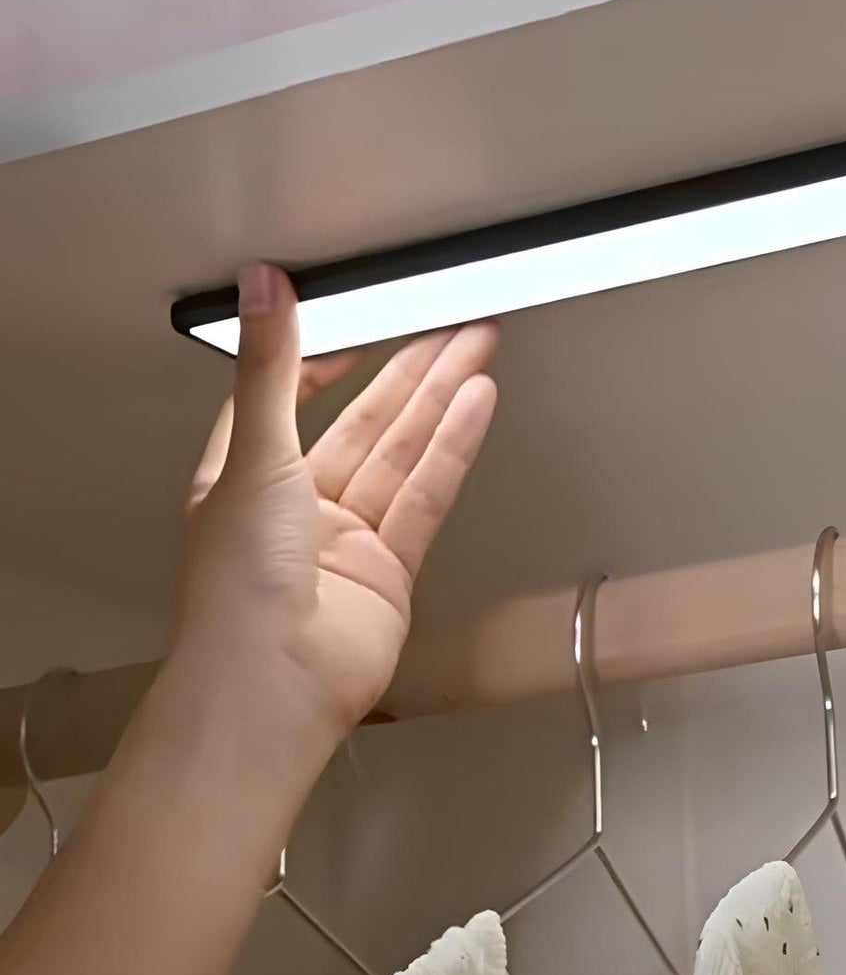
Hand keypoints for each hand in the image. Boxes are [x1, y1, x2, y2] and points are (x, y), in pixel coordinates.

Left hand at [176, 264, 498, 740]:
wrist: (274, 685)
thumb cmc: (237, 592)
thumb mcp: (255, 457)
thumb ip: (270, 368)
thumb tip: (262, 289)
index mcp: (242, 480)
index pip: (284, 400)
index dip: (320, 358)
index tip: (360, 322)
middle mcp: (294, 508)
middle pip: (360, 422)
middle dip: (407, 370)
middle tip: (450, 323)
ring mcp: (346, 540)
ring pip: (401, 454)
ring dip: (440, 400)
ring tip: (478, 349)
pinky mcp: (390, 568)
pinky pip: (426, 496)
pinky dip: (452, 451)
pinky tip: (476, 409)